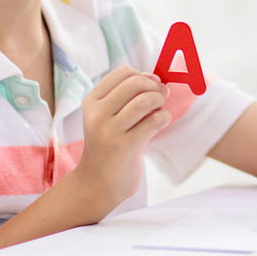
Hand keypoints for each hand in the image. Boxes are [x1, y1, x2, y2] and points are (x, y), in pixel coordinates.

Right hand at [71, 64, 171, 216]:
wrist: (96, 183)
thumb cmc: (109, 145)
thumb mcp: (108, 116)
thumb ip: (129, 96)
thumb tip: (157, 78)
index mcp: (91, 101)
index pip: (123, 72)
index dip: (143, 75)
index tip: (150, 87)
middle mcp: (97, 114)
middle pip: (135, 83)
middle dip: (155, 87)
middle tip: (160, 98)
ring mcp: (109, 131)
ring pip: (145, 100)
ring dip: (160, 101)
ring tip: (159, 110)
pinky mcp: (125, 147)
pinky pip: (154, 121)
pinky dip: (164, 117)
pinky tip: (160, 123)